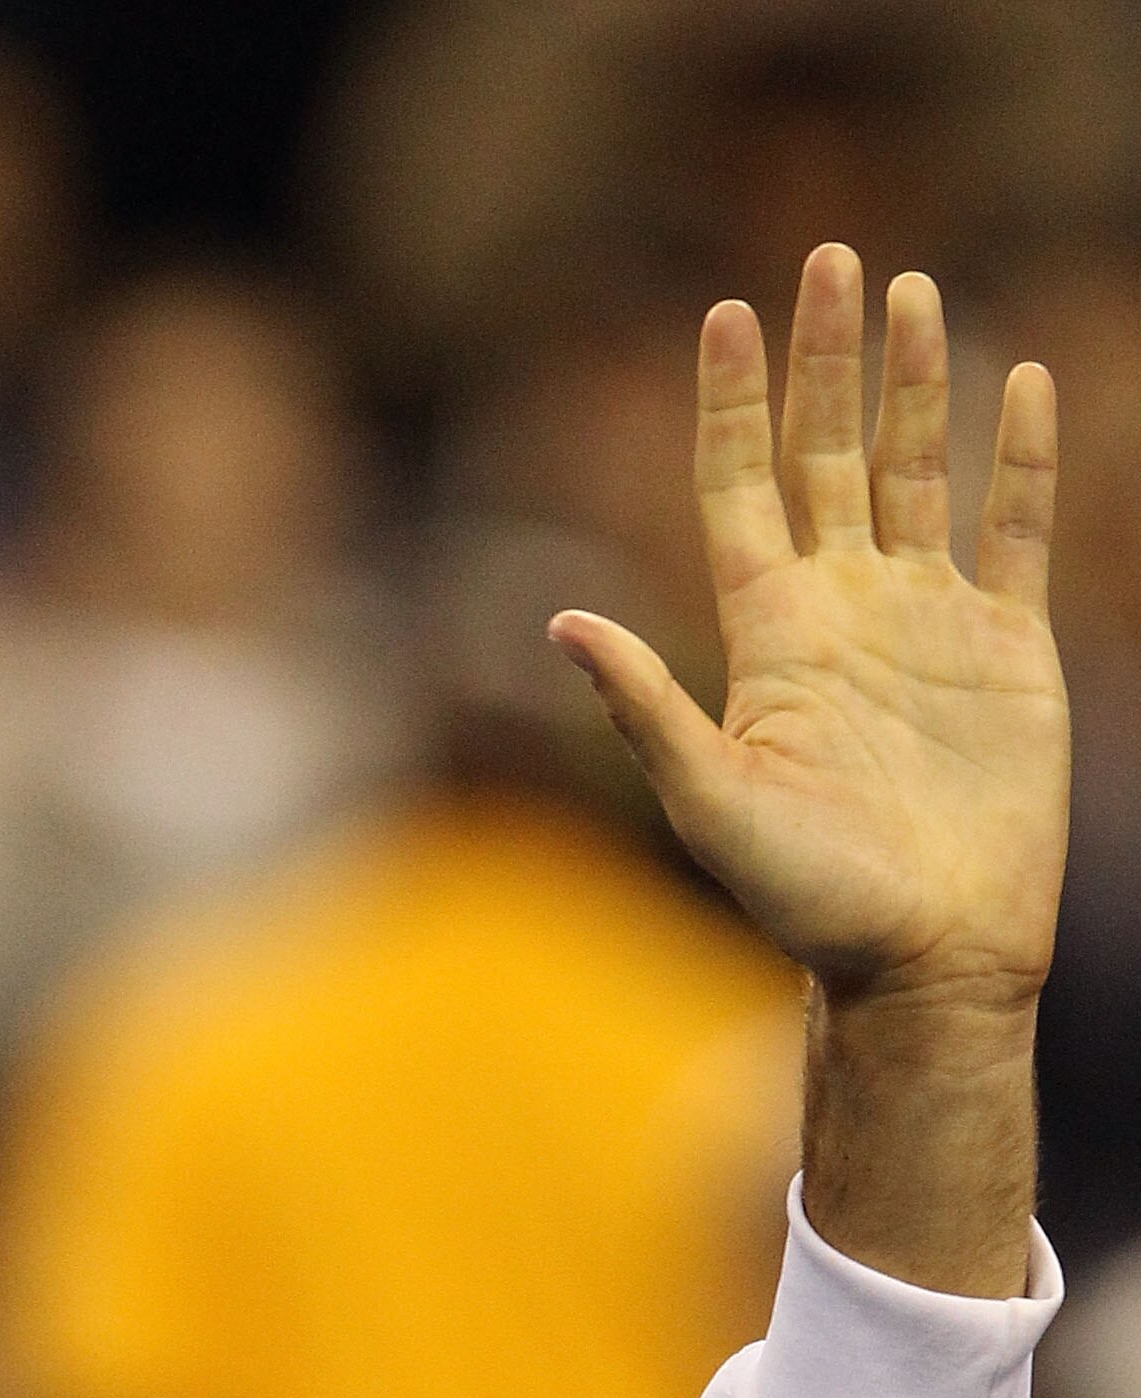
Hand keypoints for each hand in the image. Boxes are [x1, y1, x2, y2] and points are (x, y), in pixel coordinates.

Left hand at [553, 248, 1064, 1022]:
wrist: (924, 957)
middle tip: (827, 259)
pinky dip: (1019, 455)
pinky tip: (1016, 381)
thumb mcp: (710, 804)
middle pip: (827, 455)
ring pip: (916, 470)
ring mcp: (927, 621)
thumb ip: (643, 710)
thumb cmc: (809, 901)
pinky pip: (1016, 528)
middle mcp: (844, 610)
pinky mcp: (1007, 647)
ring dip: (914, 383)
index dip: (732, 403)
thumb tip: (558, 621)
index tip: (723, 312)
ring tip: (910, 292)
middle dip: (825, 360)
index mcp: (769, 637)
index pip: (741, 489)